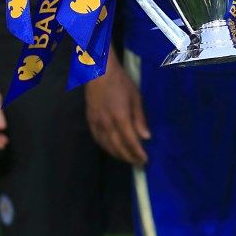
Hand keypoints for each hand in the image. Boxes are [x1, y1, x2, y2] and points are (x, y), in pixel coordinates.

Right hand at [85, 47, 149, 165]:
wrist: (98, 72)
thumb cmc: (121, 82)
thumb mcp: (136, 97)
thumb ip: (140, 119)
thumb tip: (146, 137)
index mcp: (120, 117)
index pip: (130, 141)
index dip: (137, 153)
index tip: (145, 160)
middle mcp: (107, 123)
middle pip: (118, 147)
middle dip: (129, 157)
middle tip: (138, 163)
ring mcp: (96, 122)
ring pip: (106, 145)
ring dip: (117, 154)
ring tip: (127, 158)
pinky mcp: (90, 120)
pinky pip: (97, 139)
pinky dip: (105, 147)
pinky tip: (112, 149)